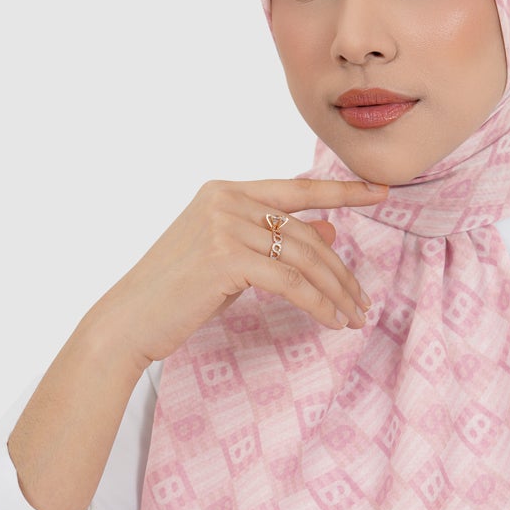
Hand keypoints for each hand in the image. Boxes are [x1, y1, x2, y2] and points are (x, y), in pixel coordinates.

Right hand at [94, 175, 389, 369]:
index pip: (297, 189)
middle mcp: (226, 200)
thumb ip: (274, 240)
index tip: (381, 193)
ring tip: (353, 316)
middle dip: (341, 271)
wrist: (129, 319)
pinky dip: (317, 303)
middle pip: (306, 233)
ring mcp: (225, 226)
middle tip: (363, 300)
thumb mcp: (231, 258)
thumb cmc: (177, 292)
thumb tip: (331, 232)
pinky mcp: (226, 259)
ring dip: (336, 291)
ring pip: (304, 258)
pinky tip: (331, 320)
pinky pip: (290, 281)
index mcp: (226, 191)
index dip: (343, 192)